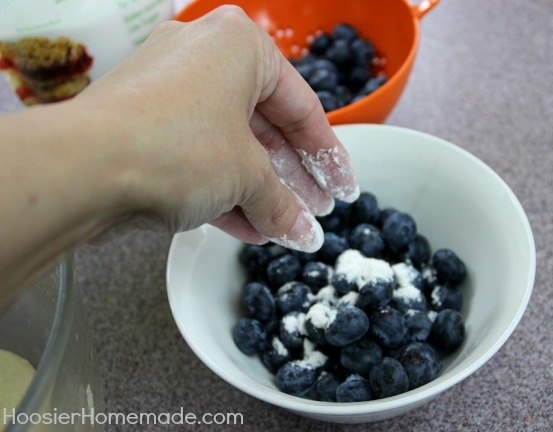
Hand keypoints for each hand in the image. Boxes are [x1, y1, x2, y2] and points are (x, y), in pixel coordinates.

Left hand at [76, 5, 358, 250]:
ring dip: (258, 191)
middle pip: (265, 127)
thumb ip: (282, 203)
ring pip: (230, 146)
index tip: (342, 189)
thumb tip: (298, 229)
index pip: (302, 106)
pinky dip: (223, 192)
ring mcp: (168, 92)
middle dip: (291, 178)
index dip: (328, 156)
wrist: (83, 168)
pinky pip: (198, 159)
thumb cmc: (174, 146)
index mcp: (239, 46)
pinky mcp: (144, 126)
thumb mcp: (247, 176)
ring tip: (283, 227)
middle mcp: (202, 58)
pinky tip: (247, 228)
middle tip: (314, 211)